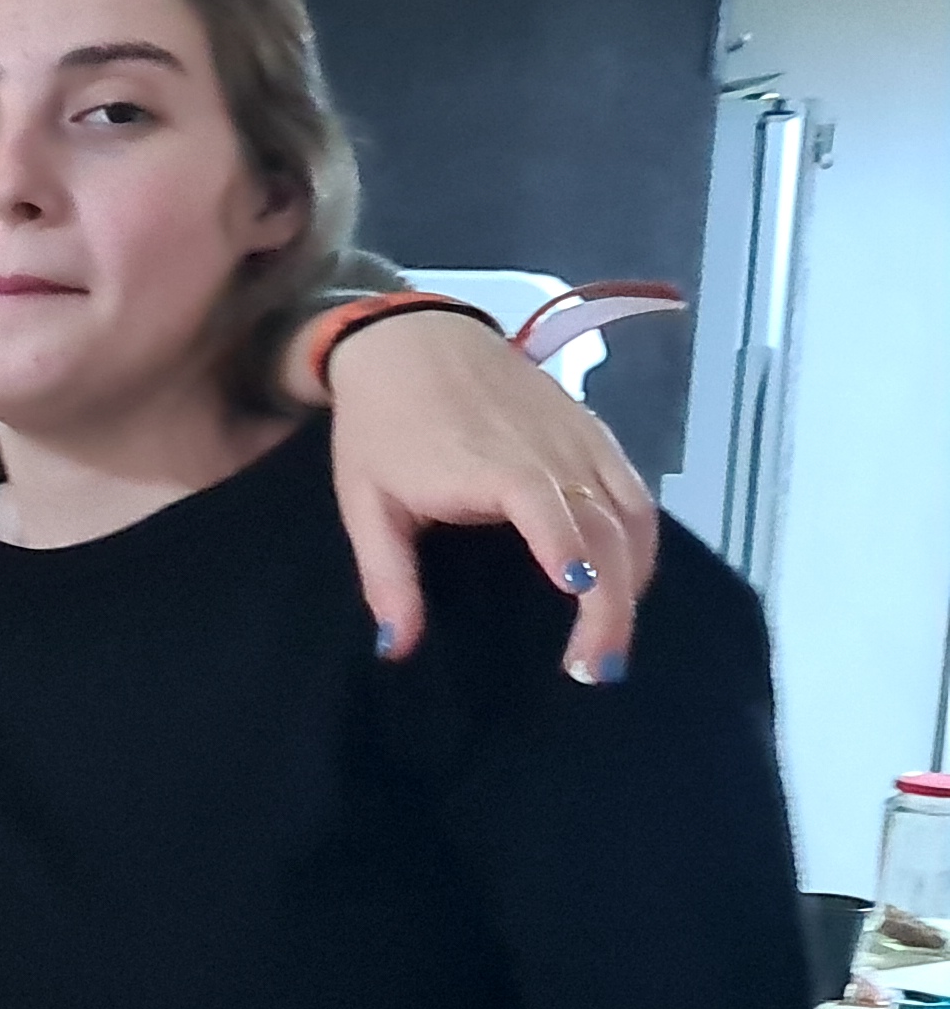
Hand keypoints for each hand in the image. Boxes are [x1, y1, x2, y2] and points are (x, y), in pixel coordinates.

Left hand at [306, 310, 654, 679]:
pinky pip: (637, 493)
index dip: (573, 556)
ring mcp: (582, 441)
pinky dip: (642, 541)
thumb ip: (385, 575)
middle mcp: (554, 453)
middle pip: (607, 530)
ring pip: (633, 516)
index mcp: (495, 468)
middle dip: (612, 604)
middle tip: (596, 669)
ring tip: (612, 640)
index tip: (582, 605)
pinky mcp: (596, 433)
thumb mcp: (365, 501)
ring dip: (635, 580)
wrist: (412, 339)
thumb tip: (394, 646)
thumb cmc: (382, 424)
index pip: (551, 513)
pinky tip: (627, 581)